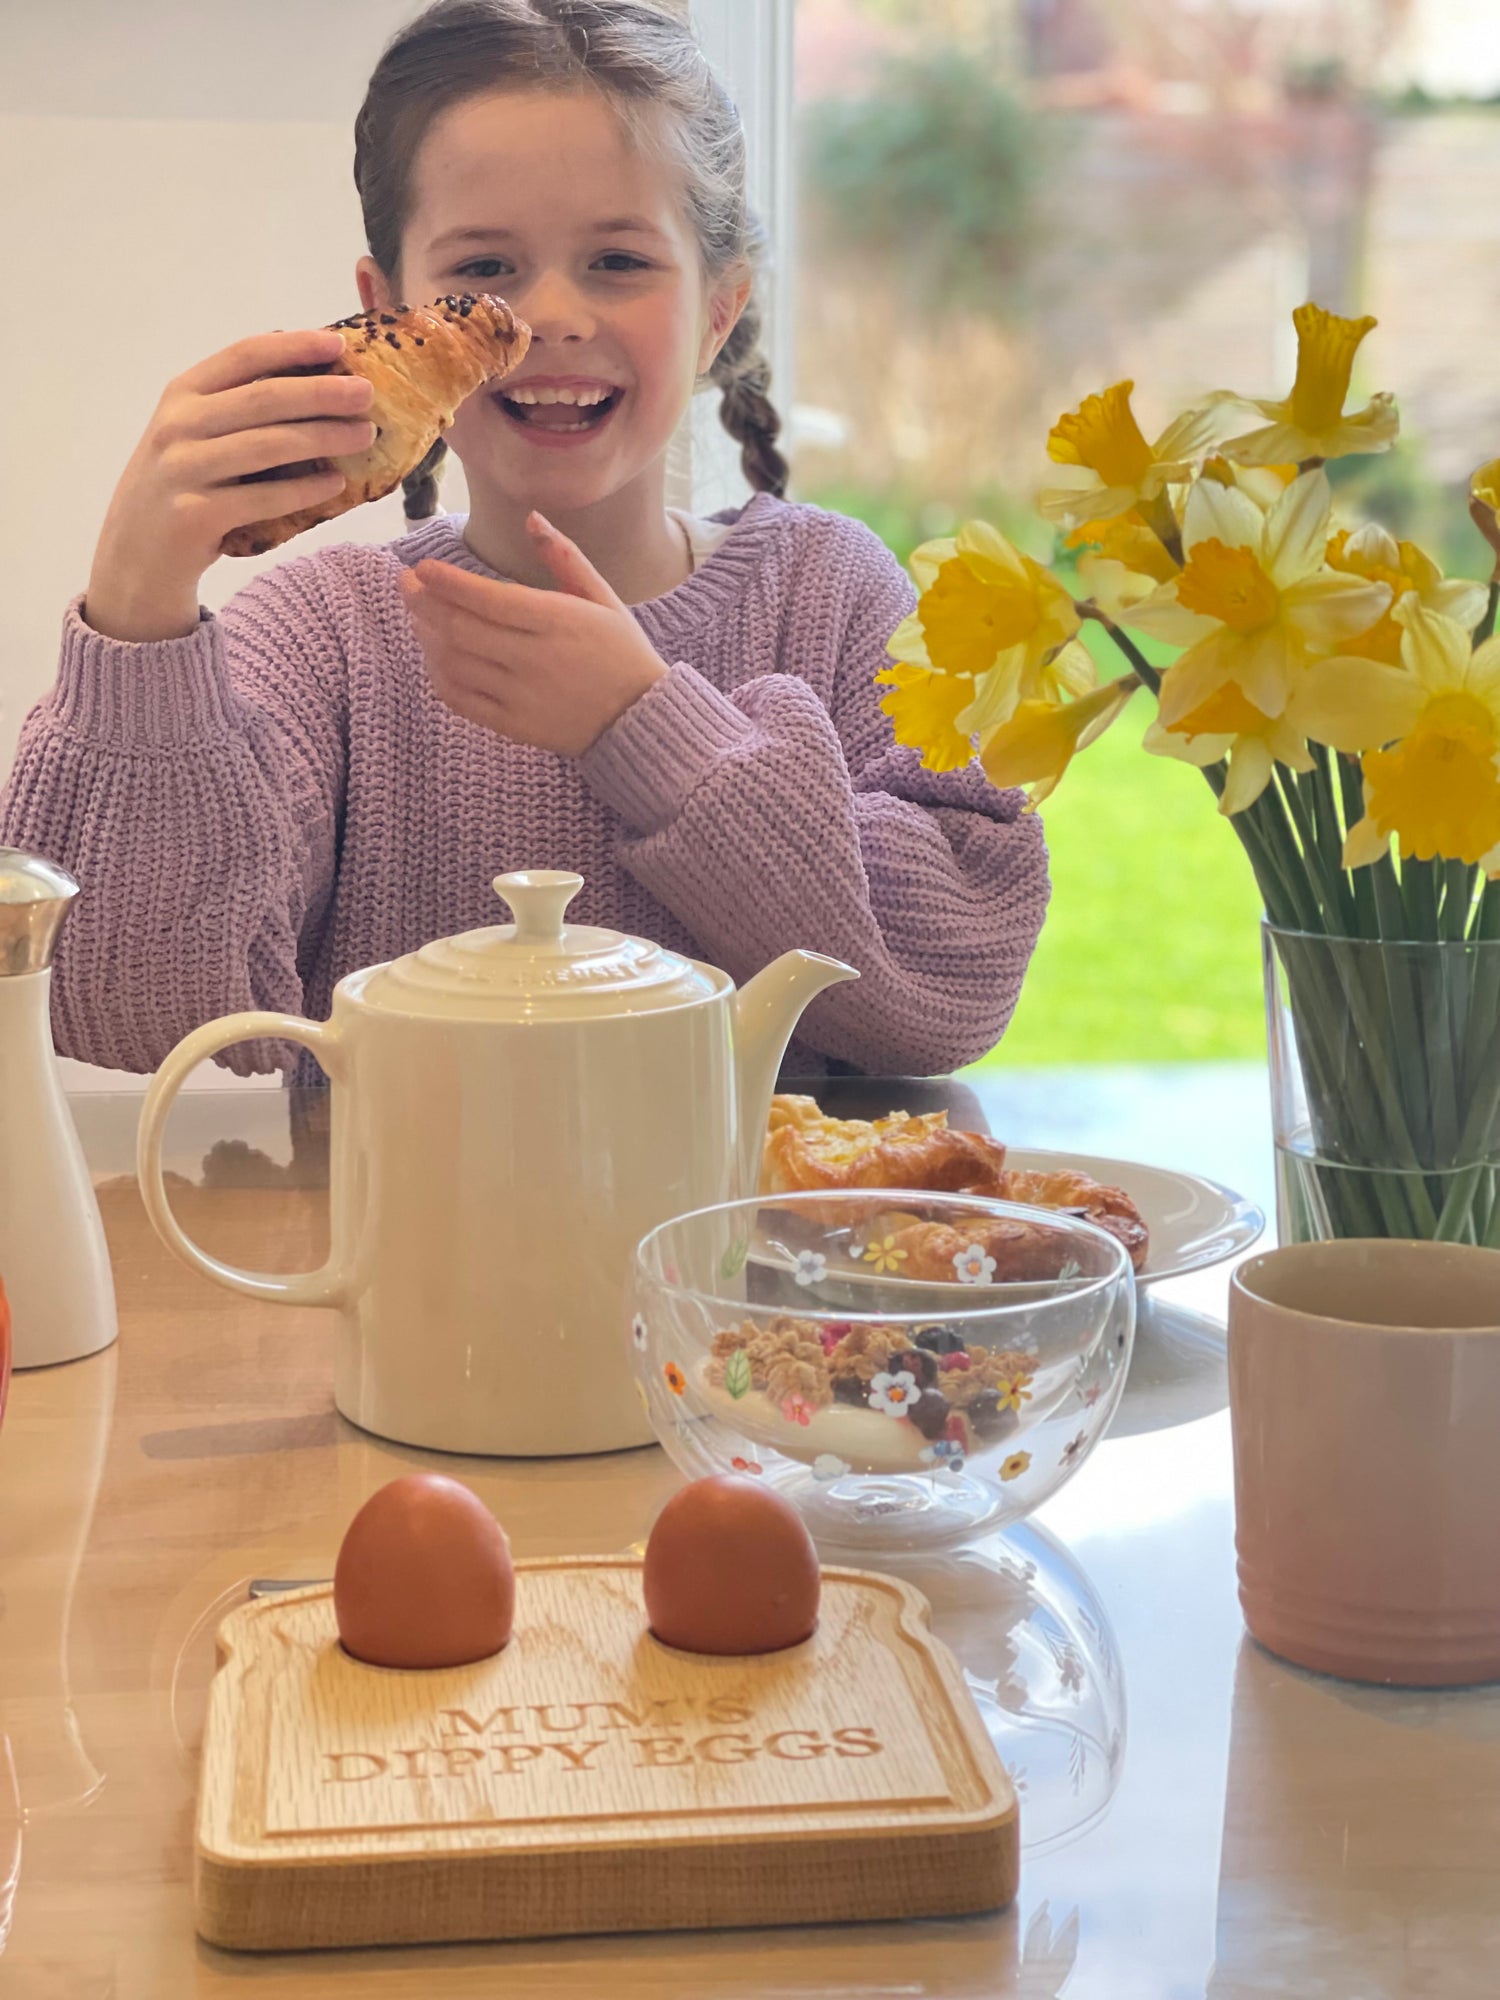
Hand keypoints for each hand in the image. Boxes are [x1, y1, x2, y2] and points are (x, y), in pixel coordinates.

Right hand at [85, 328, 376, 641]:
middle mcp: (179, 425)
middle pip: (265, 398)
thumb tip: (319, 382)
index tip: (338, 345)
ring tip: (364, 436)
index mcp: (182, 393)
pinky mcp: (196, 516)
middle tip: (367, 394)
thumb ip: (239, 408)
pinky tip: (336, 484)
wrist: (135, 555)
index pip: (244, 354)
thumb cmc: (181, 487)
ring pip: (270, 445)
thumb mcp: (194, 434)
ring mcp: (184, 470)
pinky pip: (265, 498)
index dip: (294, 346)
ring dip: (325, 438)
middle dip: (323, 392)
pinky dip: (306, 490)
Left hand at [399, 513, 667, 755]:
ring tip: (417, 617)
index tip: (422, 567)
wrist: (639, 719)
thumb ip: (564, 556)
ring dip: (427, 637)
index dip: (447, 582)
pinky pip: (462, 700)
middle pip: (461, 629)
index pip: (488, 600)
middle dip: (425, 604)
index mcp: (557, 621)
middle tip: (407, 585)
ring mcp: (521, 696)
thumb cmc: (621, 651)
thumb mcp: (602, 597)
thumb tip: (530, 517)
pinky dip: (440, 677)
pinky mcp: (513, 725)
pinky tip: (434, 658)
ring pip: (455, 663)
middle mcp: (534, 658)